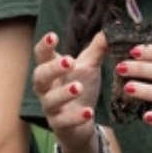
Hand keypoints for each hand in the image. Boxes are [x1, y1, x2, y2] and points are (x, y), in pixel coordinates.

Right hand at [32, 30, 108, 148]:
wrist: (83, 121)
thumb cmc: (82, 85)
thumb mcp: (90, 65)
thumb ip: (98, 47)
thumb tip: (112, 28)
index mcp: (52, 69)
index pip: (42, 55)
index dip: (44, 46)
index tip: (52, 36)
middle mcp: (47, 88)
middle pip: (40, 76)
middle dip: (53, 68)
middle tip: (69, 61)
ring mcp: (51, 107)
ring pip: (50, 100)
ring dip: (63, 93)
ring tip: (78, 87)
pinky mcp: (60, 124)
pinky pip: (64, 122)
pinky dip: (76, 117)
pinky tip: (88, 112)